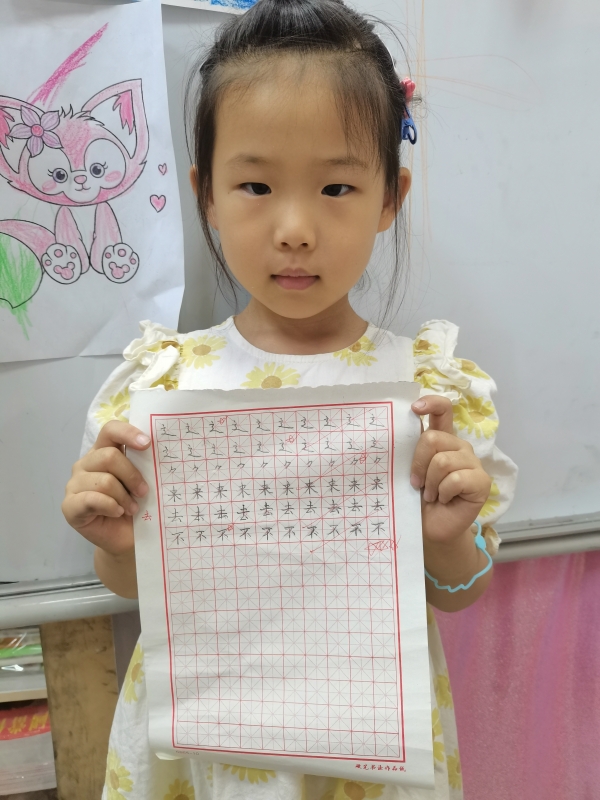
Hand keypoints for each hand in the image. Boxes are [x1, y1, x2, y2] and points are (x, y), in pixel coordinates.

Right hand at [62, 421, 150, 556]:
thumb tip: (157, 450)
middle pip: (109, 456)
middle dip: (132, 475)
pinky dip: (111, 507)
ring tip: (132, 508)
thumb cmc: (136, 505)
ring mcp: (74, 484)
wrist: (127, 538)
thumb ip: (144, 464)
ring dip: (124, 497)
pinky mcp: (69, 506)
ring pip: (104, 481)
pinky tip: (117, 513)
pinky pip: (92, 500)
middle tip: (144, 492)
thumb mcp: (144, 481)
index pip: (110, 430)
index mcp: (103, 451)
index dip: (128, 433)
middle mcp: (86, 463)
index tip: (147, 444)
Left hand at [410, 395, 490, 544]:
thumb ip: (408, 450)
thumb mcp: (408, 470)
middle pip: (433, 438)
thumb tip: (393, 432)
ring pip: (442, 461)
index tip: (415, 408)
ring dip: (431, 482)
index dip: (431, 403)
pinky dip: (443, 492)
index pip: (443, 409)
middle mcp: (458, 446)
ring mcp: (472, 462)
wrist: (430, 528)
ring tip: (432, 495)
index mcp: (442, 438)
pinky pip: (455, 479)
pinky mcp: (482, 480)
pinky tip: (445, 500)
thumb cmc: (417, 498)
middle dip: (418, 464)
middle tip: (417, 483)